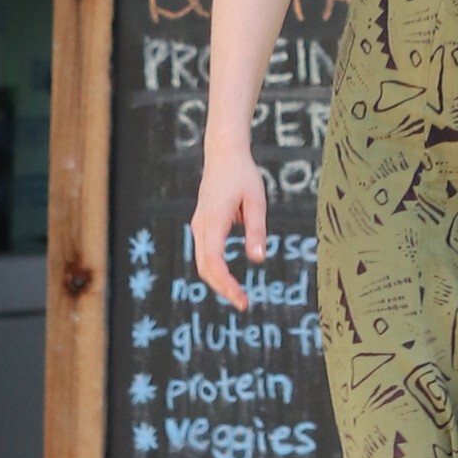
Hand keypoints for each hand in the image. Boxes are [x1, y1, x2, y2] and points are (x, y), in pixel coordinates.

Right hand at [190, 144, 268, 309]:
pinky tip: (230, 279)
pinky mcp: (202, 225)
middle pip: (205, 267)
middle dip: (222, 288)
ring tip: (239, 296)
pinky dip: (215, 270)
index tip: (242, 299)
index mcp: (214, 221)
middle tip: (244, 304)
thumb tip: (258, 260)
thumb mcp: (256, 201)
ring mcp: (199, 225)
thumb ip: (256, 231)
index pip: (214, 261)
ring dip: (218, 281)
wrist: (224, 154)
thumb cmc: (242, 175)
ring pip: (202, 262)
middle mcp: (201, 226)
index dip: (226, 284)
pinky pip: (204, 253)